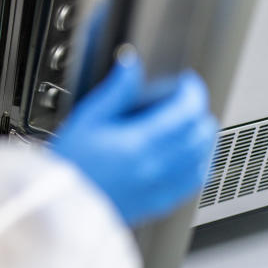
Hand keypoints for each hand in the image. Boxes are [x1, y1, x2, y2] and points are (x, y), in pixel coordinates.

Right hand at [50, 52, 217, 225]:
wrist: (63, 203)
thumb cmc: (71, 163)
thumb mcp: (87, 118)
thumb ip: (116, 91)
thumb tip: (131, 65)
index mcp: (140, 143)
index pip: (186, 111)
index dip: (192, 91)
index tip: (186, 82)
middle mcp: (157, 166)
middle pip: (201, 134)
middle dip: (199, 111)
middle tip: (188, 100)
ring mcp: (162, 186)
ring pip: (204, 158)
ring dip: (204, 137)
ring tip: (192, 124)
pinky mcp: (161, 201)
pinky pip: (195, 182)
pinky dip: (200, 163)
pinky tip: (190, 156)